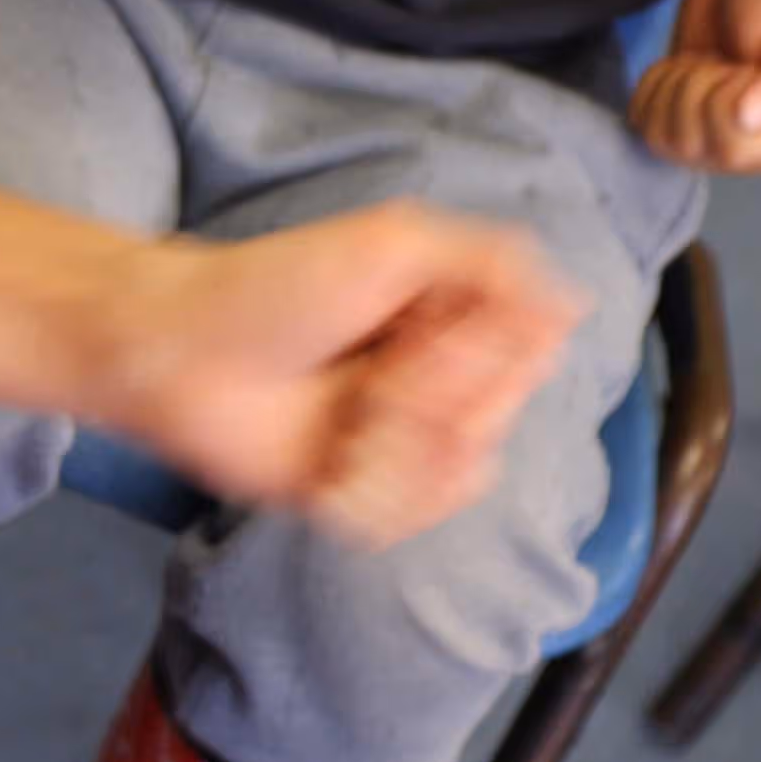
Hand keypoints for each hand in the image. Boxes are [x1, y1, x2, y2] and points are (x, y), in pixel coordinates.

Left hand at [102, 205, 580, 547]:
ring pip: (463, 474)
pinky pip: (410, 517)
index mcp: (453, 317)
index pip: (533, 351)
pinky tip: (329, 465)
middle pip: (501, 416)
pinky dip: (372, 493)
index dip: (487, 352)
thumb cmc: (279, 282)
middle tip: (373, 373)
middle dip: (438, 397)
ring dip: (402, 448)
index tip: (428, 329)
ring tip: (346, 421)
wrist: (182, 352)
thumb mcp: (394, 244)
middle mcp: (437, 381)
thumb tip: (578, 305)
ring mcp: (398, 443)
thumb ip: (494, 264)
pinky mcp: (359, 496)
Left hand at [632, 0, 760, 174]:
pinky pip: (641, 123)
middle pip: (691, 145)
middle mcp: (757, 150)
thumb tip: (746, 121)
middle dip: (695, 87)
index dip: (723, 102)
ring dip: (673, 85)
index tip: (746, 66)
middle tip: (724, 60)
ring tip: (706, 61)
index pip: (734, 150)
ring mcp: (715, 140)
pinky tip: (682, 66)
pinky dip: (652, 85)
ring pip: (661, 139)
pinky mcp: (679, 121)